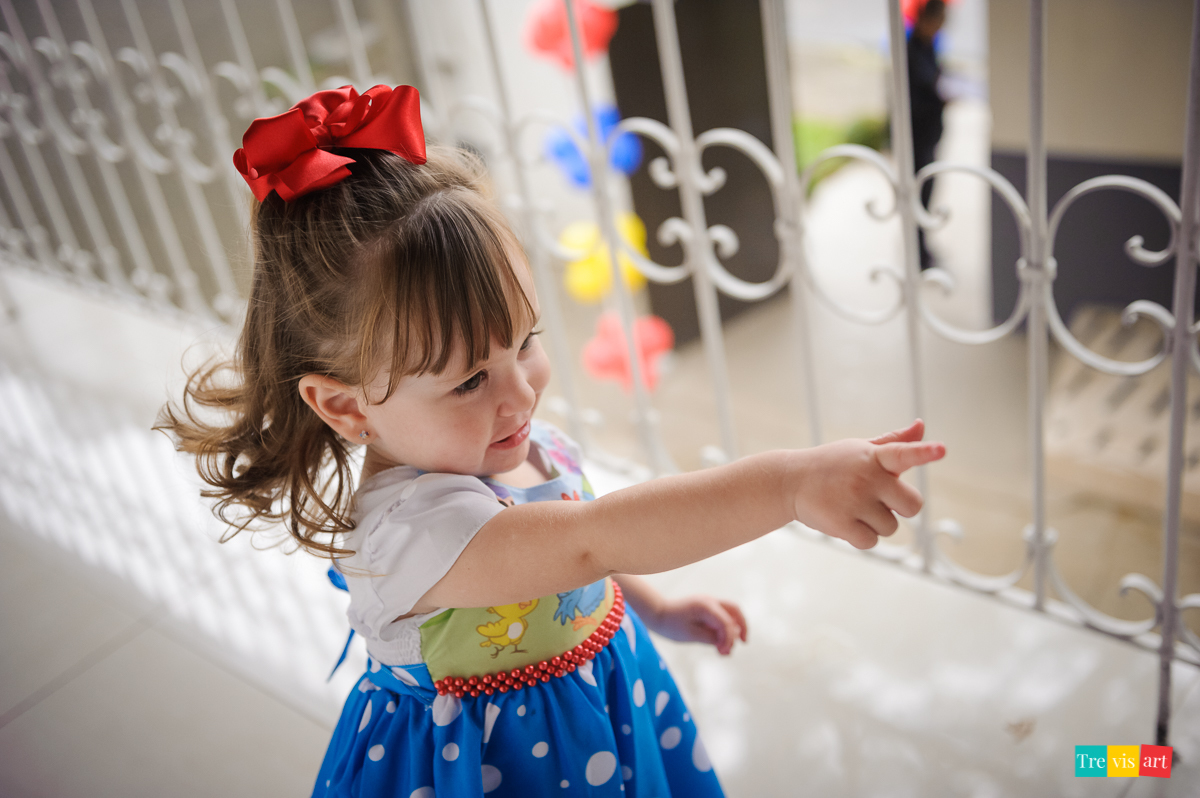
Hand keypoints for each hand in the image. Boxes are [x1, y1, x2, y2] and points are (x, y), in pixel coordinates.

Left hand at [647, 595, 747, 655]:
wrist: (657, 614)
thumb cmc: (671, 625)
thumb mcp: (691, 635)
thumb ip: (711, 638)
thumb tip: (728, 642)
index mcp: (705, 606)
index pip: (726, 622)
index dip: (729, 639)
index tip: (722, 653)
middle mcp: (710, 601)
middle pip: (735, 610)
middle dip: (742, 627)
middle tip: (744, 643)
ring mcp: (708, 603)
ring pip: (731, 612)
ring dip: (734, 627)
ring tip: (729, 646)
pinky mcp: (706, 609)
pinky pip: (722, 615)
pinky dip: (726, 627)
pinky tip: (721, 641)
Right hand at [789, 419, 944, 549]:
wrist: (789, 481)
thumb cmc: (832, 465)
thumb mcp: (860, 449)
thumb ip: (895, 442)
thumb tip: (921, 427)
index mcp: (874, 457)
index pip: (904, 453)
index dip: (924, 452)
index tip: (941, 449)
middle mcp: (865, 477)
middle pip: (912, 506)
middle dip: (899, 508)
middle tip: (877, 500)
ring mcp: (853, 501)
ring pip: (890, 527)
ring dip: (875, 524)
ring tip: (851, 508)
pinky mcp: (841, 524)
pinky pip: (870, 541)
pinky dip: (860, 537)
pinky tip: (844, 521)